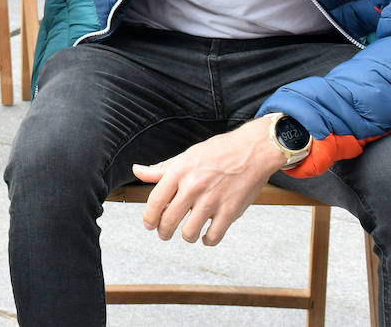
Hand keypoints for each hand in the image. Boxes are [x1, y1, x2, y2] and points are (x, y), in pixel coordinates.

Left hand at [132, 117, 285, 244]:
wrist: (252, 150)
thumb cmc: (219, 151)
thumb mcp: (186, 155)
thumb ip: (162, 168)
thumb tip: (137, 171)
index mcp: (180, 172)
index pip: (156, 201)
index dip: (149, 217)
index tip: (148, 225)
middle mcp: (193, 187)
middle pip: (169, 220)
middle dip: (163, 232)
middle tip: (164, 234)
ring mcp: (212, 201)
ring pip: (189, 232)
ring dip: (186, 237)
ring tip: (187, 234)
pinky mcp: (230, 211)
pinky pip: (213, 236)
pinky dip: (207, 240)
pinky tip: (206, 236)